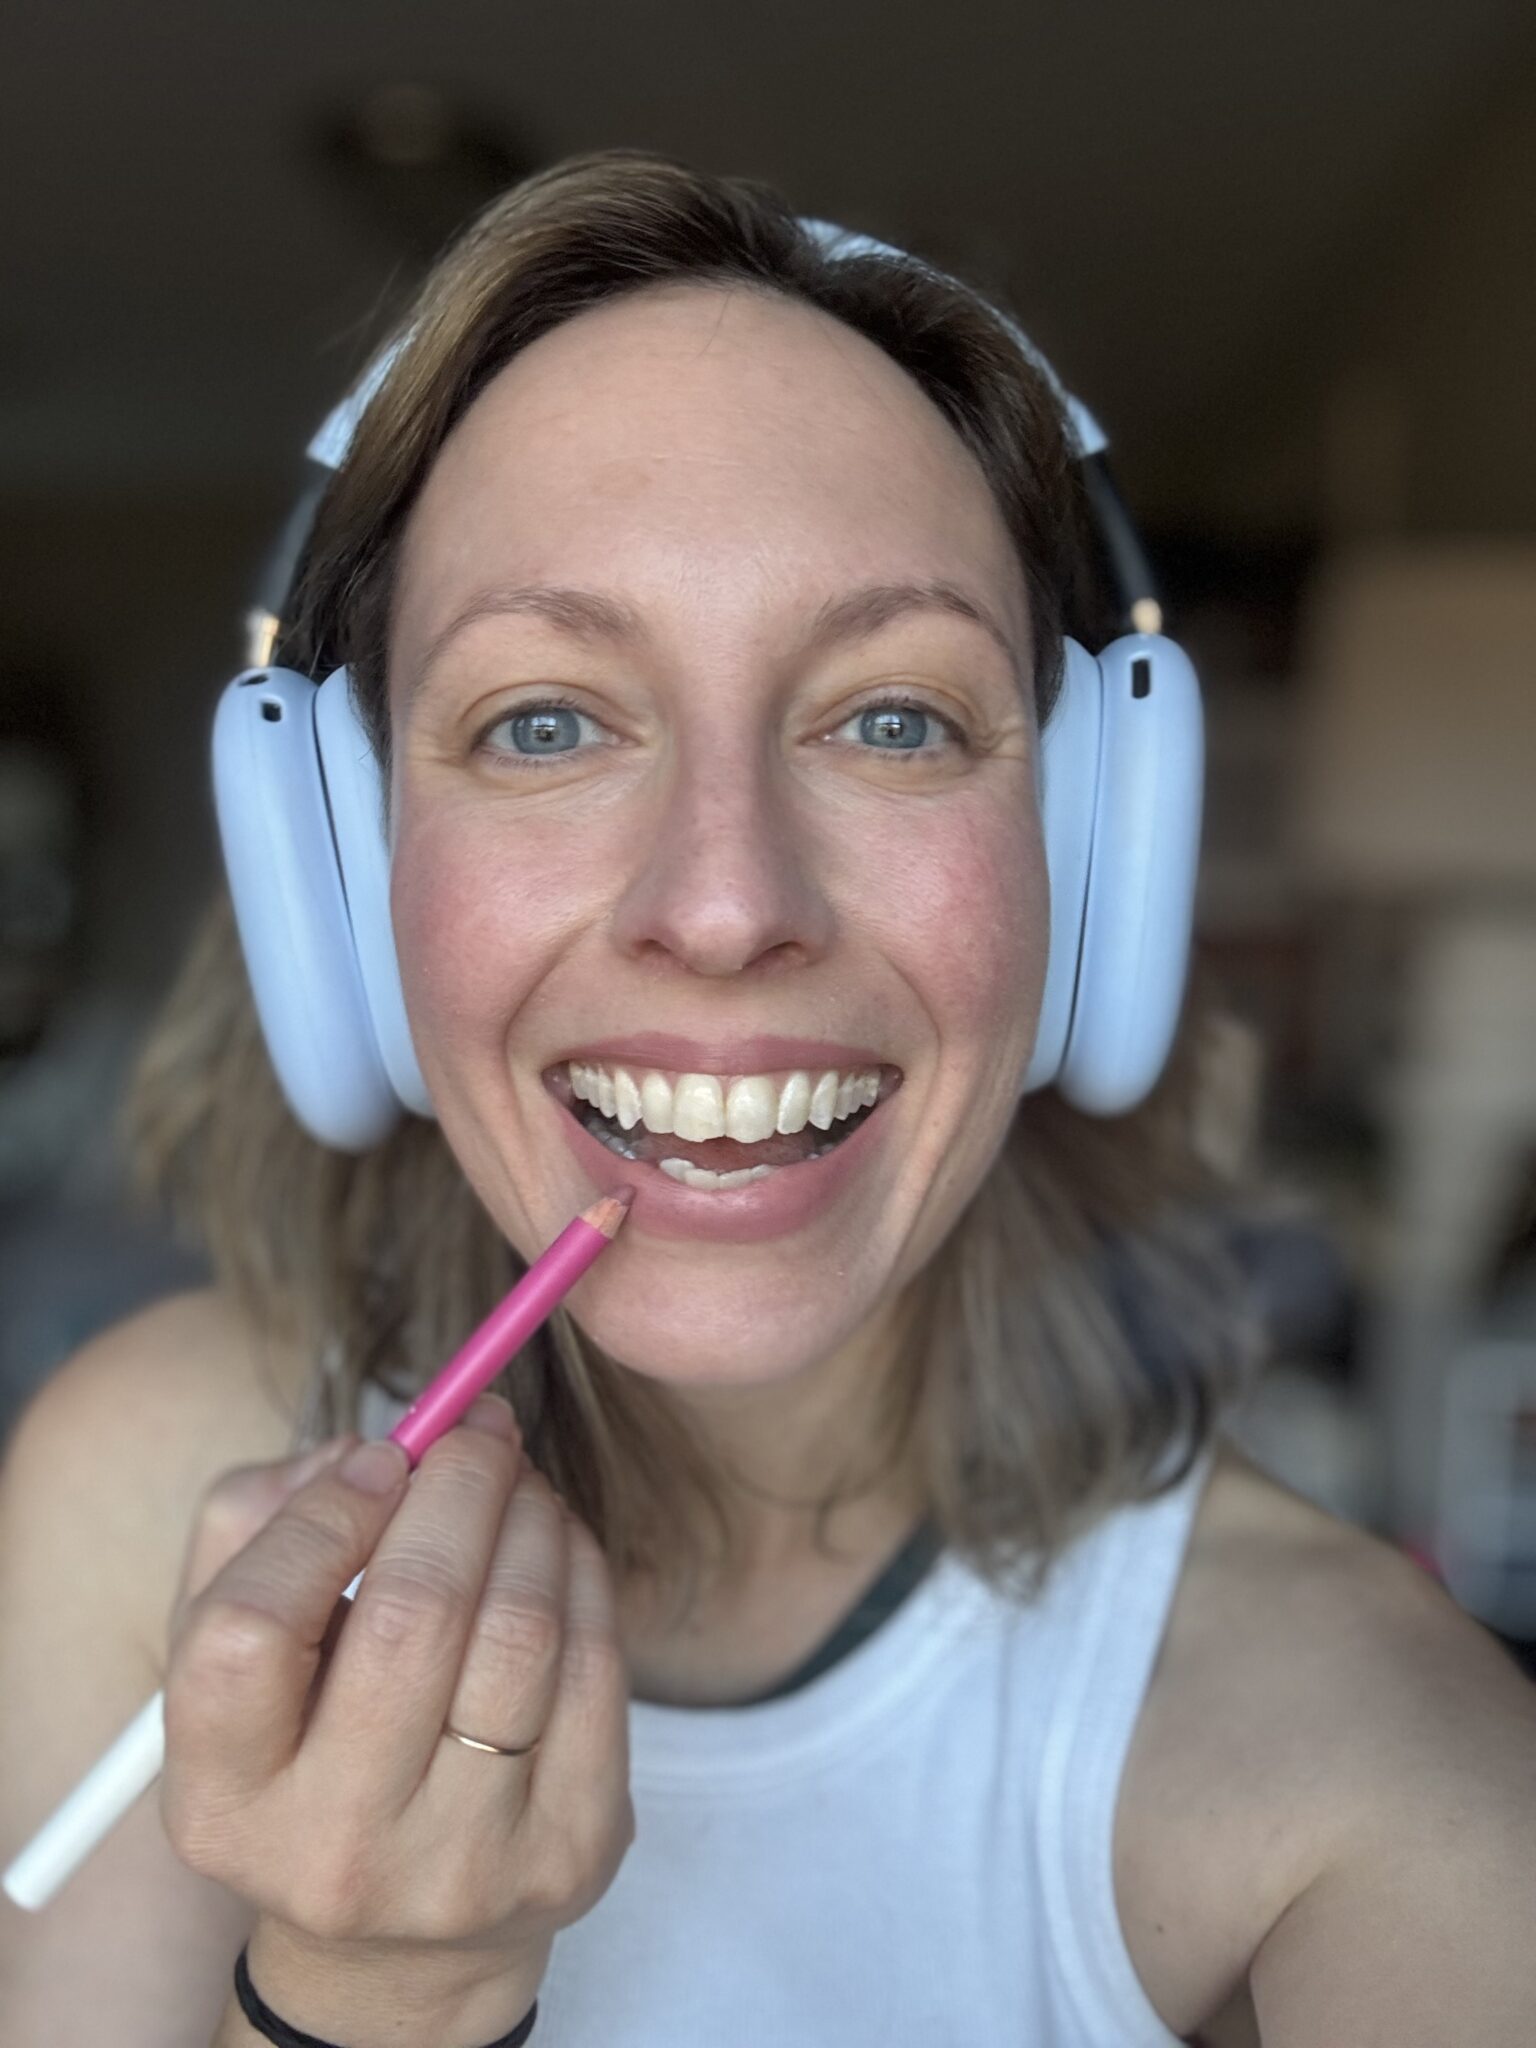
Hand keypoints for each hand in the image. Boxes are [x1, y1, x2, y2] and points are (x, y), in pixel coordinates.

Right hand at [160, 1395, 634, 2043]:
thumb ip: (255, 1523)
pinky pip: (596, 1663)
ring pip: (520, 1627)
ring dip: (530, 1515)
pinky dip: (582, 1571)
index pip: (248, 1630)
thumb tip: (369, 1452)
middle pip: (412, 1614)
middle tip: (476, 1427)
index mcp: (223, 1799)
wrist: (401, 1936)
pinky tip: (556, 1544)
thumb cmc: (306, 1746)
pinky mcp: (572, 1850)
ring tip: (516, 1480)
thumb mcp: (230, 1652)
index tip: (377, 1456)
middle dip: (458, 1484)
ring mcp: (464, 1865)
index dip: (321, 1517)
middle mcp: (335, 1849)